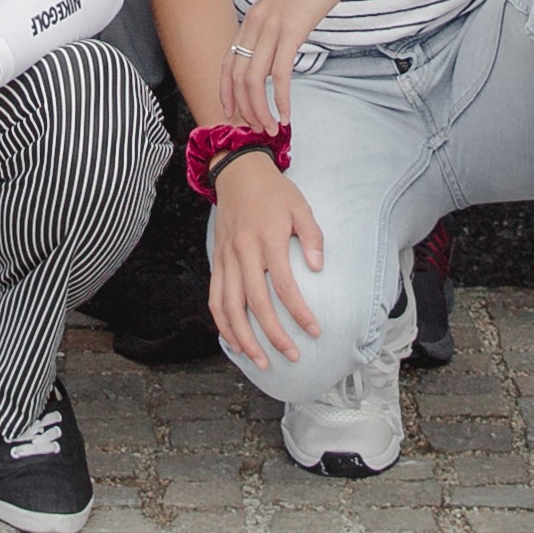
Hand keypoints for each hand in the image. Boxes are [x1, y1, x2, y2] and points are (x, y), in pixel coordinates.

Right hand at [203, 149, 327, 374]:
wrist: (237, 172)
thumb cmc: (274, 192)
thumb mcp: (301, 206)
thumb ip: (312, 237)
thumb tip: (318, 268)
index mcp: (267, 238)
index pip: (284, 285)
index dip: (299, 312)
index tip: (314, 330)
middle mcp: (243, 251)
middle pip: (255, 303)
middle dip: (273, 334)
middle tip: (291, 355)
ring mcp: (226, 258)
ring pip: (229, 307)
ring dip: (244, 337)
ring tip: (260, 360)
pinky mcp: (217, 261)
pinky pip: (215, 298)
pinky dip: (222, 323)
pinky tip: (235, 341)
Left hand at [223, 0, 361, 128]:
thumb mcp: (285, 7)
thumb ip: (275, 28)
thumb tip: (275, 52)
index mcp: (251, 19)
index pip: (227, 62)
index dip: (226, 91)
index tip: (232, 113)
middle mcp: (255, 23)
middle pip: (238, 76)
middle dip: (245, 108)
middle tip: (257, 129)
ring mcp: (272, 26)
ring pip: (254, 79)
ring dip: (261, 109)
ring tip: (272, 128)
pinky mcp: (292, 30)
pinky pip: (280, 73)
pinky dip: (282, 99)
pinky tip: (287, 114)